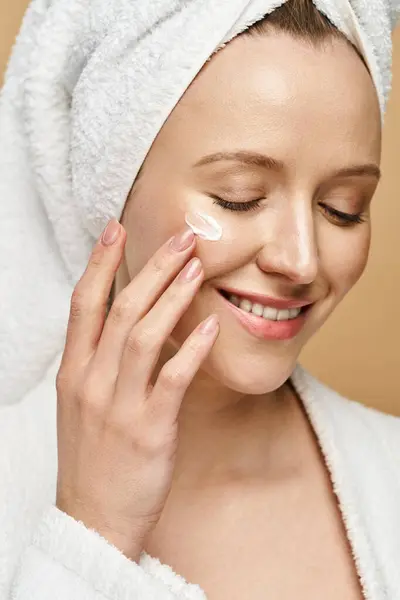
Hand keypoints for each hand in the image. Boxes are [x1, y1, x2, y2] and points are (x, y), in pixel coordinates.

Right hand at [55, 219, 218, 560]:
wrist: (92, 518)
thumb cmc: (91, 457)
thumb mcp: (80, 404)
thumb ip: (98, 362)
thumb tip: (126, 321)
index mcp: (73, 372)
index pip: (84, 304)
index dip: (101, 263)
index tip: (117, 229)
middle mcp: (92, 381)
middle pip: (122, 310)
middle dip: (153, 268)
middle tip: (182, 238)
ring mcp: (120, 405)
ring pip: (145, 336)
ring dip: (174, 297)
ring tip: (198, 268)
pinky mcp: (150, 429)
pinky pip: (173, 379)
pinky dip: (193, 349)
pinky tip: (212, 325)